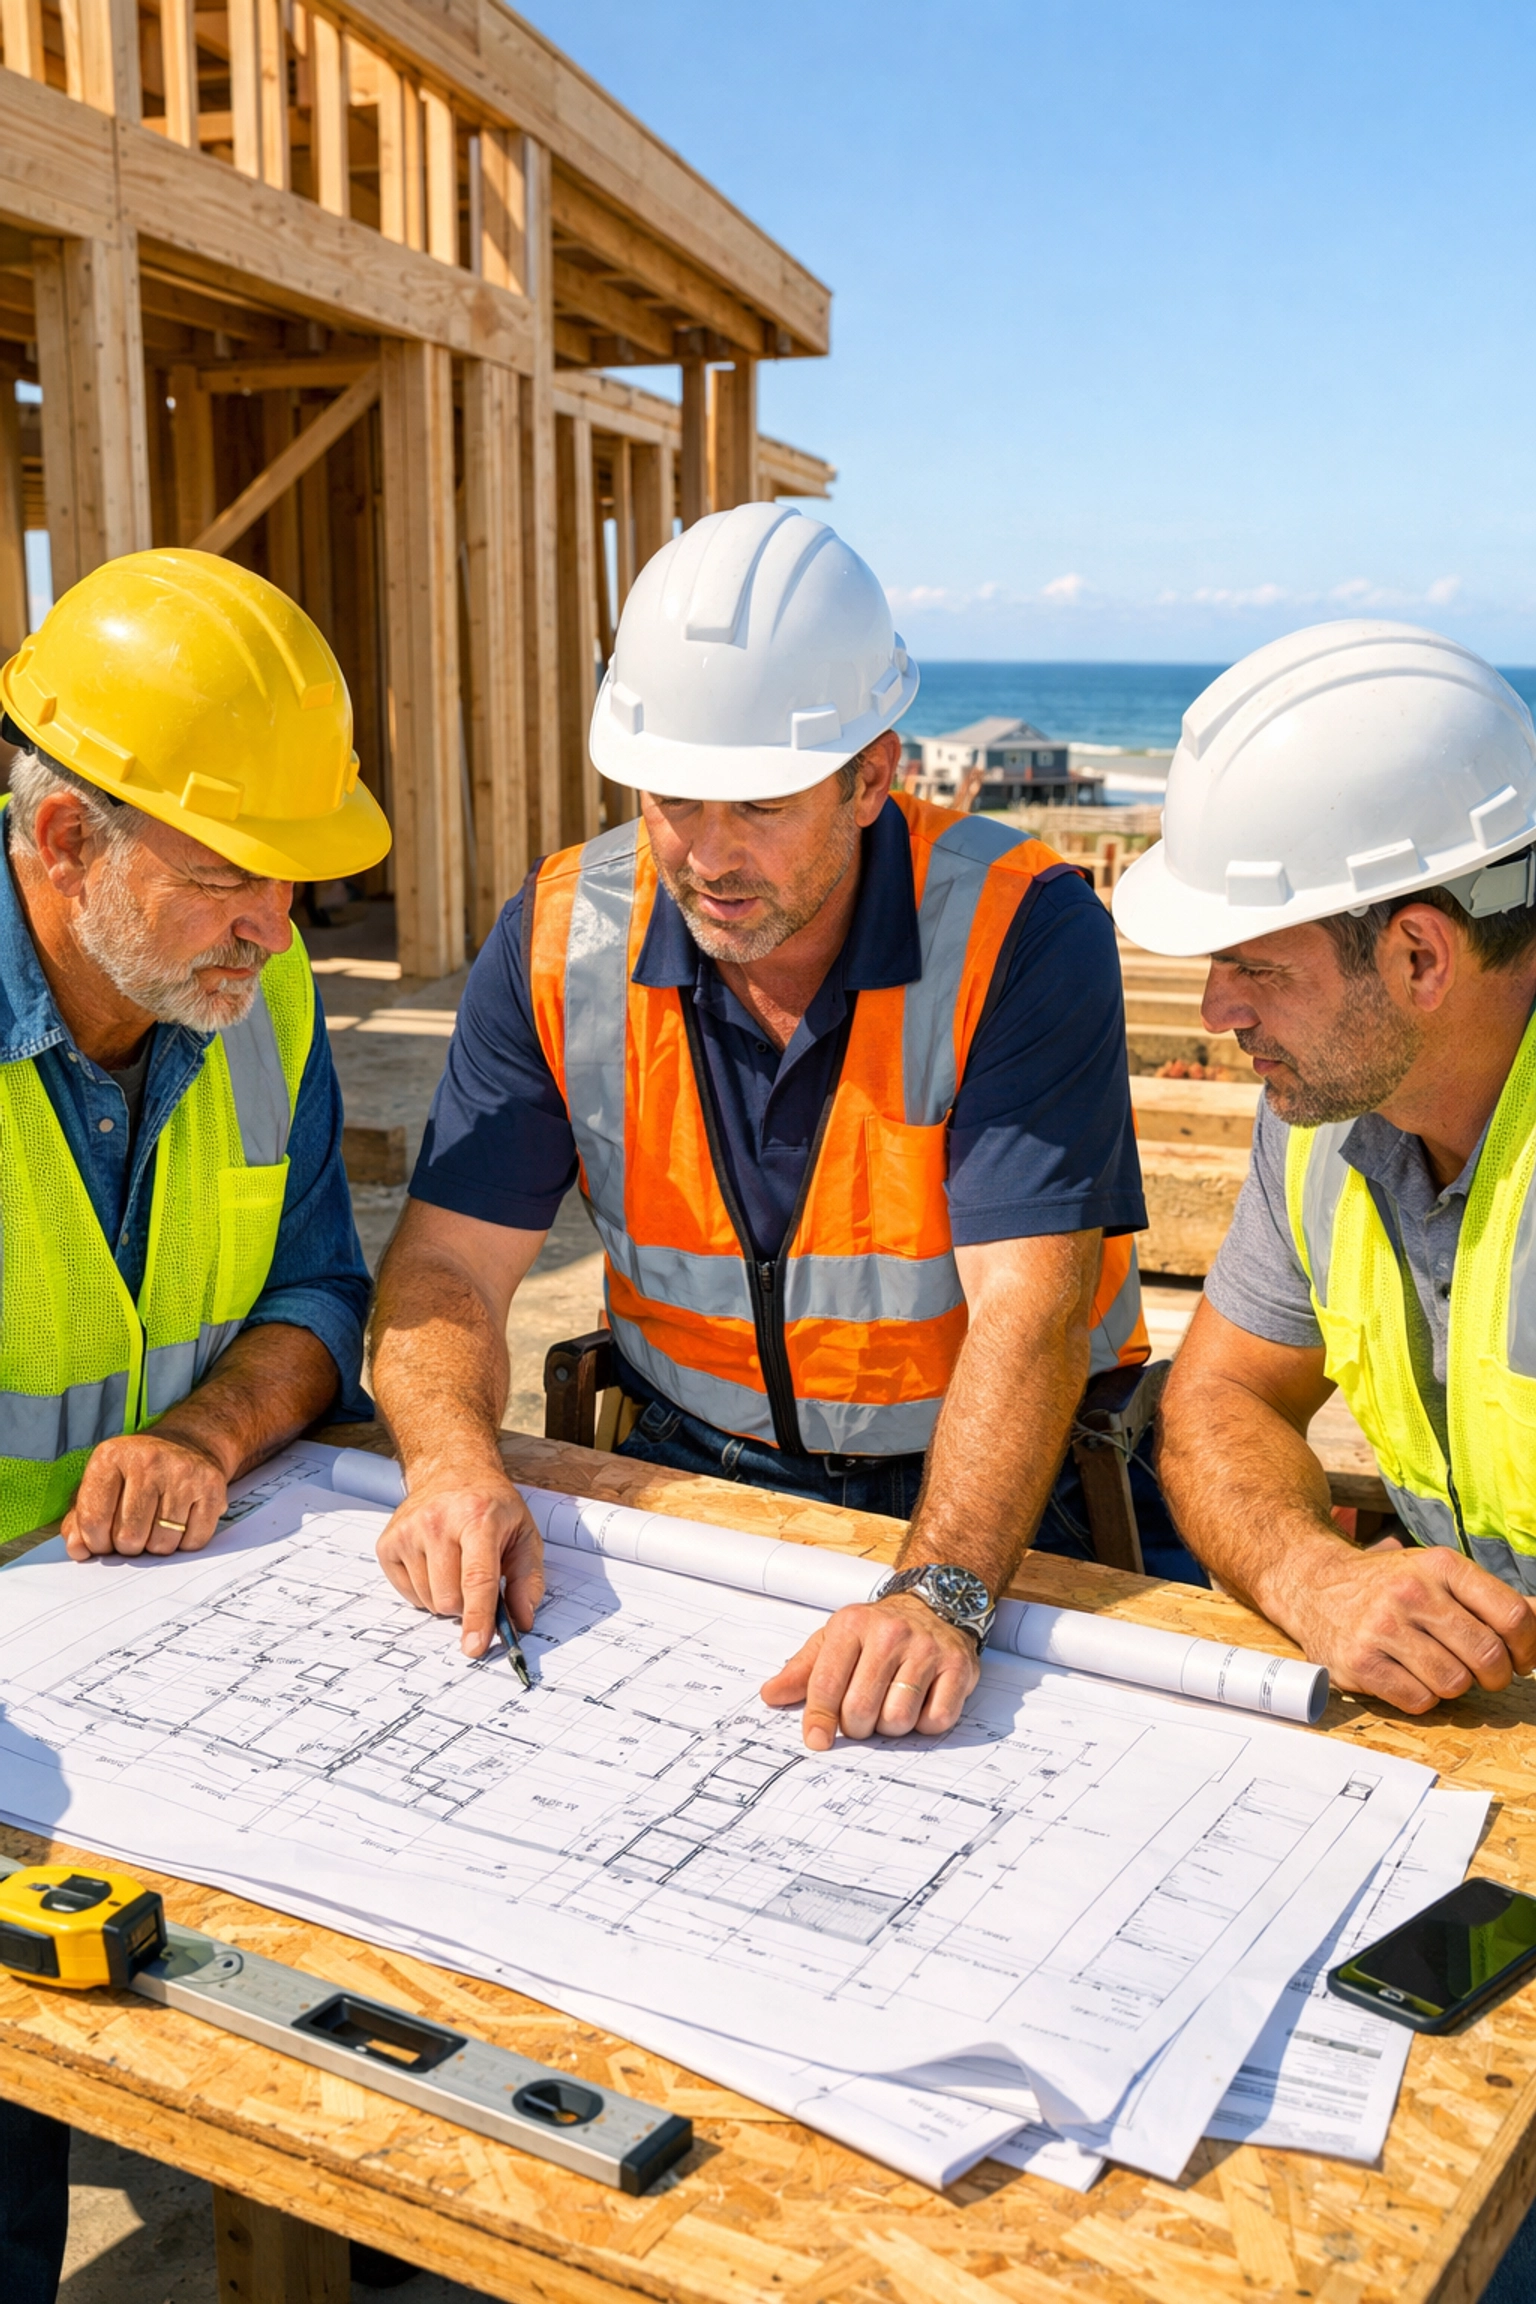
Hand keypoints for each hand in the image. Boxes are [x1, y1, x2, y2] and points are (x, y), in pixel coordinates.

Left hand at [63, 1432, 227, 1558]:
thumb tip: (77, 1550)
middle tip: (133, 1533)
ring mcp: (183, 1473)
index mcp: (111, 1457)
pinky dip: (185, 1543)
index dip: (95, 1544)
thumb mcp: (103, 1483)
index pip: (94, 1521)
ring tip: (156, 1526)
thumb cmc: (137, 1472)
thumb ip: (81, 1518)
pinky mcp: (212, 1488)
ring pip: (162, 1545)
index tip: (102, 1542)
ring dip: (156, 1546)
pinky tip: (180, 1523)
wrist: (188, 1443)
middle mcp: (148, 1460)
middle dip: (128, 1547)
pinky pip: (193, 1542)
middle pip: (129, 1538)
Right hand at [376, 1470, 543, 1656]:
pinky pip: (408, 1594)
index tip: (475, 1646)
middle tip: (477, 1580)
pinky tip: (435, 1563)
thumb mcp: (524, 1534)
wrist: (451, 1471)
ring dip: (446, 1597)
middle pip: (449, 1598)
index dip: (478, 1618)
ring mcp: (408, 1531)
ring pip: (428, 1601)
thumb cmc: (490, 1506)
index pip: (477, 1579)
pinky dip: (425, 1590)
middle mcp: (438, 1522)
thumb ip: (528, 1580)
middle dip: (467, 1605)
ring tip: (455, 1564)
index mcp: (478, 1518)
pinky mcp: (387, 1543)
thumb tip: (523, 1621)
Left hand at [760, 1591, 980, 1748]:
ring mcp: (927, 1649)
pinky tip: (919, 1704)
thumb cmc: (878, 1632)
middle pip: (860, 1709)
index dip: (818, 1719)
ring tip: (890, 1706)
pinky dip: (924, 1725)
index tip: (816, 1740)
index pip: (825, 1683)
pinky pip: (936, 1720)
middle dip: (856, 1726)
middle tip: (861, 1717)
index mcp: (852, 1625)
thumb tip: (771, 1695)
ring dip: (890, 1726)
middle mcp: (890, 1633)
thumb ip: (802, 1670)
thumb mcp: (834, 1639)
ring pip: (897, 1719)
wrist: (935, 1605)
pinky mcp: (958, 1667)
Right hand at [1280, 1539, 1535, 1712]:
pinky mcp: (1359, 1662)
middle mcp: (1411, 1592)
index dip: (1528, 1648)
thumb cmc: (1390, 1586)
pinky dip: (1421, 1698)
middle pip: (1488, 1656)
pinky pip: (1419, 1701)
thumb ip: (1494, 1599)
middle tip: (1482, 1673)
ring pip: (1454, 1683)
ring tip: (1437, 1669)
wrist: (1313, 1586)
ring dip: (1454, 1686)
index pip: (1513, 1616)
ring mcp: (1382, 1627)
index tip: (1520, 1658)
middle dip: (1494, 1675)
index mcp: (1440, 1566)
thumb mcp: (1441, 1576)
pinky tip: (1407, 1676)